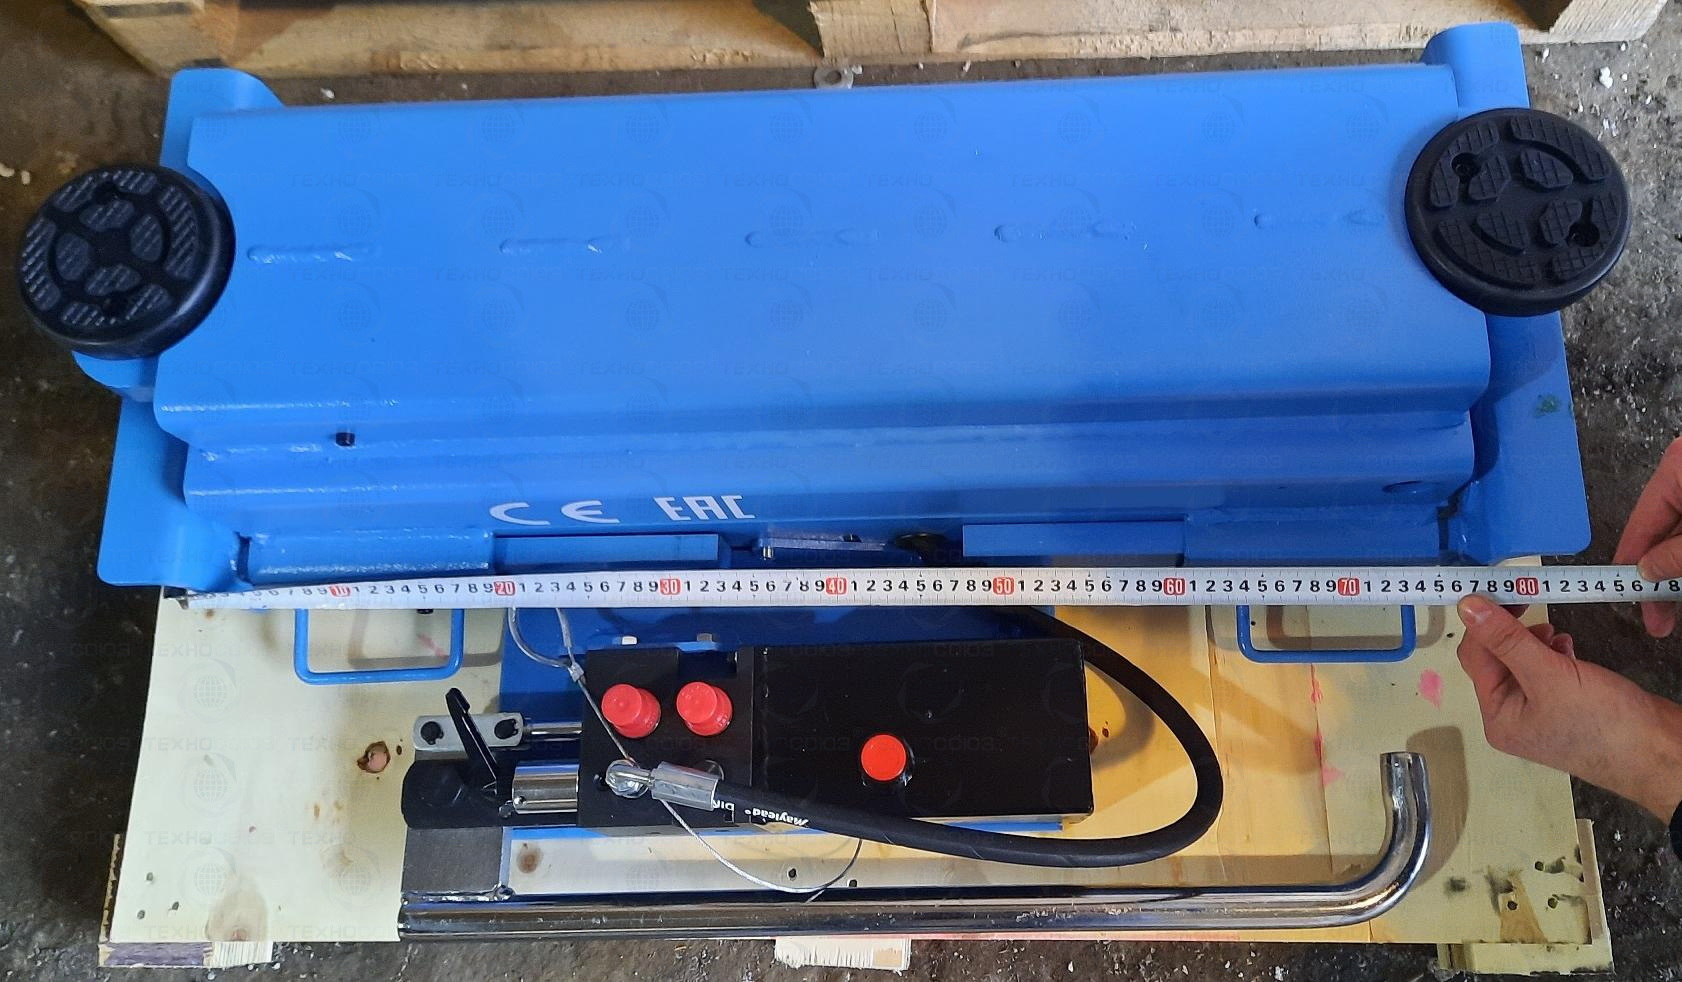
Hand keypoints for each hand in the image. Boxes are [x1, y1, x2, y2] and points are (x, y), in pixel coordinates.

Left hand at [1456, 595, 1681, 820]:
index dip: (1483, 623)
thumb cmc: (1605, 724)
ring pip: (1522, 663)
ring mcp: (1539, 713)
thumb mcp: (1549, 675)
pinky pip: (1546, 672)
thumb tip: (1469, 608)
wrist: (1659, 752)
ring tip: (1555, 634)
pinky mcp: (1565, 706)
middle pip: (1496, 660)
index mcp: (1498, 717)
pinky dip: (1552, 654)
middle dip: (1510, 632)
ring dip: (1532, 641)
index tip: (1498, 591)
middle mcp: (1512, 718)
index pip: (1475, 657)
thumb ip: (1507, 640)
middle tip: (1527, 603)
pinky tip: (1566, 646)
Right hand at [1614, 437, 1681, 636]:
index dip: (1629, 564)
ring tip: (1672, 610)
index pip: (1642, 521)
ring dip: (1679, 575)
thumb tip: (1646, 573)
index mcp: (1679, 467)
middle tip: (1657, 621)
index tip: (1621, 596)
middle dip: (1661, 578)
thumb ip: (1674, 557)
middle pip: (1665, 532)